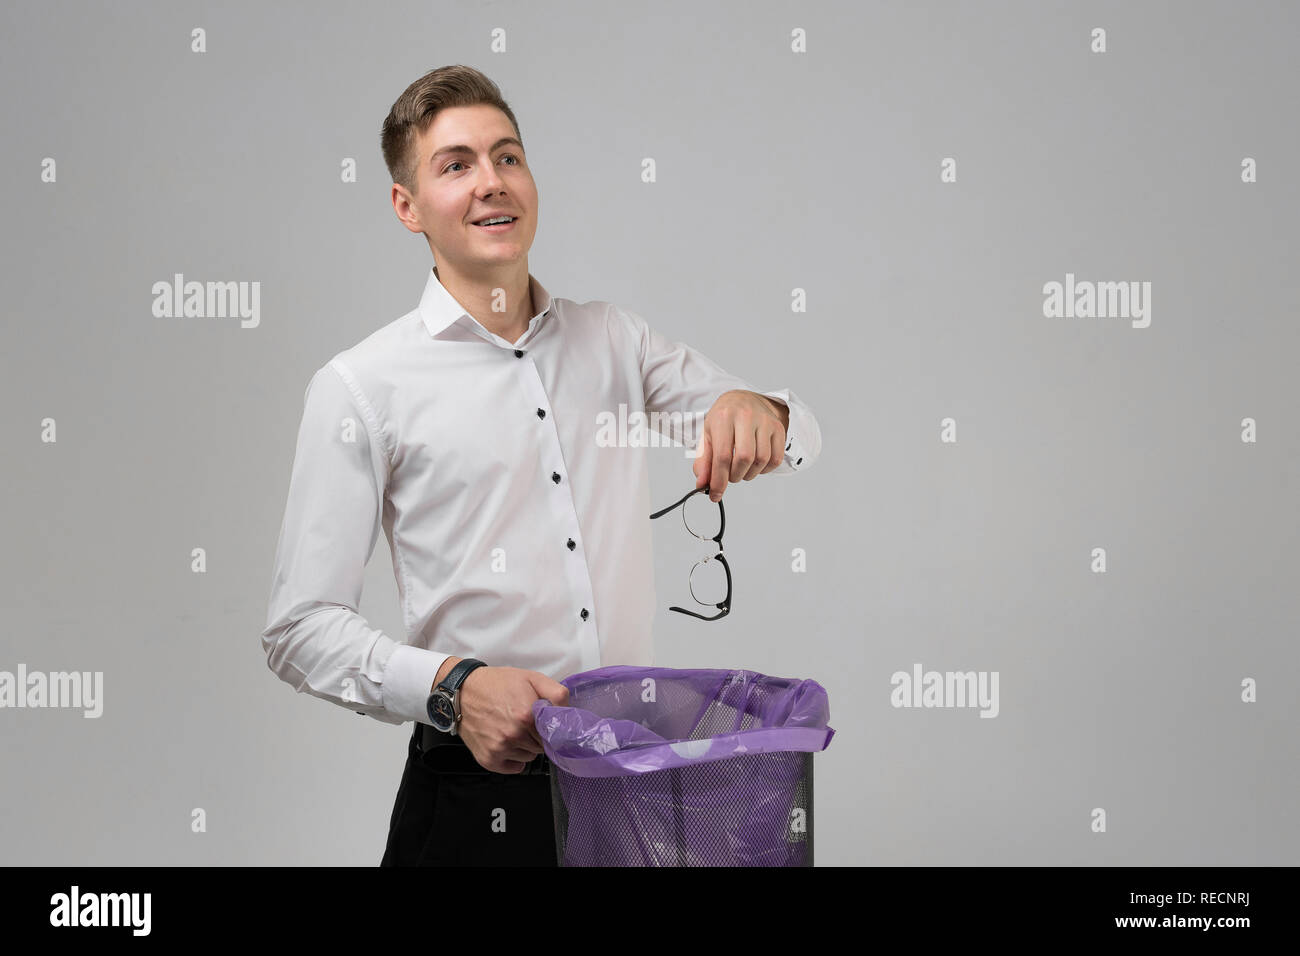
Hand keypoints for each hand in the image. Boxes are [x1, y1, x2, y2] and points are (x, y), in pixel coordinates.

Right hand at [437, 658, 568, 773]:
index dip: (549, 727)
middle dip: (537, 736)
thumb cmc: (497, 684)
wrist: (463, 691)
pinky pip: (514, 768)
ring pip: (529, 757)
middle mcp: (514, 735)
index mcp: (527, 715)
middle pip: (541, 747)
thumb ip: (555, 693)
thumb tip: (568, 711)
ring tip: (512, 729)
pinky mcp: (489, 759)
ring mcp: (500, 749)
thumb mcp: (531, 678)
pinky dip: (514, 759)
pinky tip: (506, 743)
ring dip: (525, 747)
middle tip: (524, 722)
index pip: (553, 734)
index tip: (542, 722)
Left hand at [693, 390, 788, 500]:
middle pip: (744, 458)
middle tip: (729, 476)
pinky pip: (775, 459)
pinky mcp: (778, 428)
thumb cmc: (723, 419)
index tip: (715, 495)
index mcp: (724, 417)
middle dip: (734, 476)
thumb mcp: (707, 436)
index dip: (718, 480)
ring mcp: (765, 421)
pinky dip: (764, 469)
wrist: (743, 399)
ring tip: (740, 469)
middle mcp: (746, 416)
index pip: (722, 456)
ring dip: (749, 474)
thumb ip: (703, 461)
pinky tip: (754, 464)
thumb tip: (702, 484)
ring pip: (761, 460)